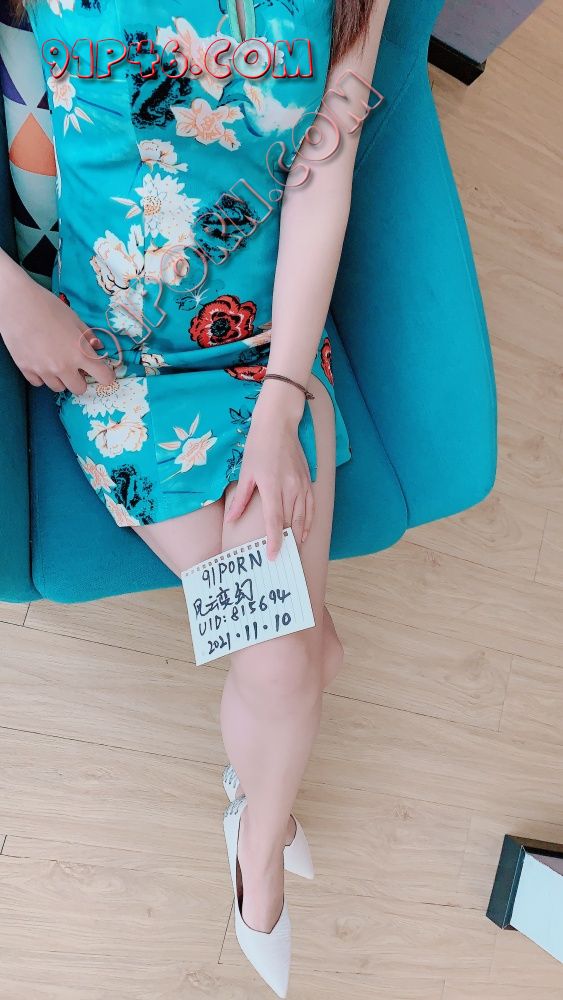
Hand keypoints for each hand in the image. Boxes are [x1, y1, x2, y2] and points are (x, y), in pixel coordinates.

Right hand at [0, 263, 115, 393]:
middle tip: (75, 366)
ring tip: (55, 361)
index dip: (106, 375)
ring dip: (61, 378)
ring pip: (59, 388)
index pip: (104, 377)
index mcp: (80, 353)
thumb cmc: (48, 306)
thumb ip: (88, 336)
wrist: (16, 303)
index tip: (103, 371)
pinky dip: (42, 376)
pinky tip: (40, 361)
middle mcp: (64, 367)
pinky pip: (39, 383)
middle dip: (81, 379)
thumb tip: (98, 348)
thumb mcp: (74, 319)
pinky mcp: (26, 370)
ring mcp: (44, 370)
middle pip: (80, 389)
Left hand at [224, 380, 314, 559]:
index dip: (275, 541)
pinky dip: (309, 522)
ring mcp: (301, 484)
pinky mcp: (308, 480)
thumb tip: (232, 519)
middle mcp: (290, 487)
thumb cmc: (259, 446)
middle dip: (287, 543)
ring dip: (299, 536)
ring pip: (303, 516)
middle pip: (291, 522)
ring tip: (294, 551)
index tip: (273, 556)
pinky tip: (304, 533)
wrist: (279, 424)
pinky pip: (311, 506)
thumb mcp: (245, 471)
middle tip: (283, 560)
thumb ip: (240, 499)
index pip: (274, 520)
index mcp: (272, 486)